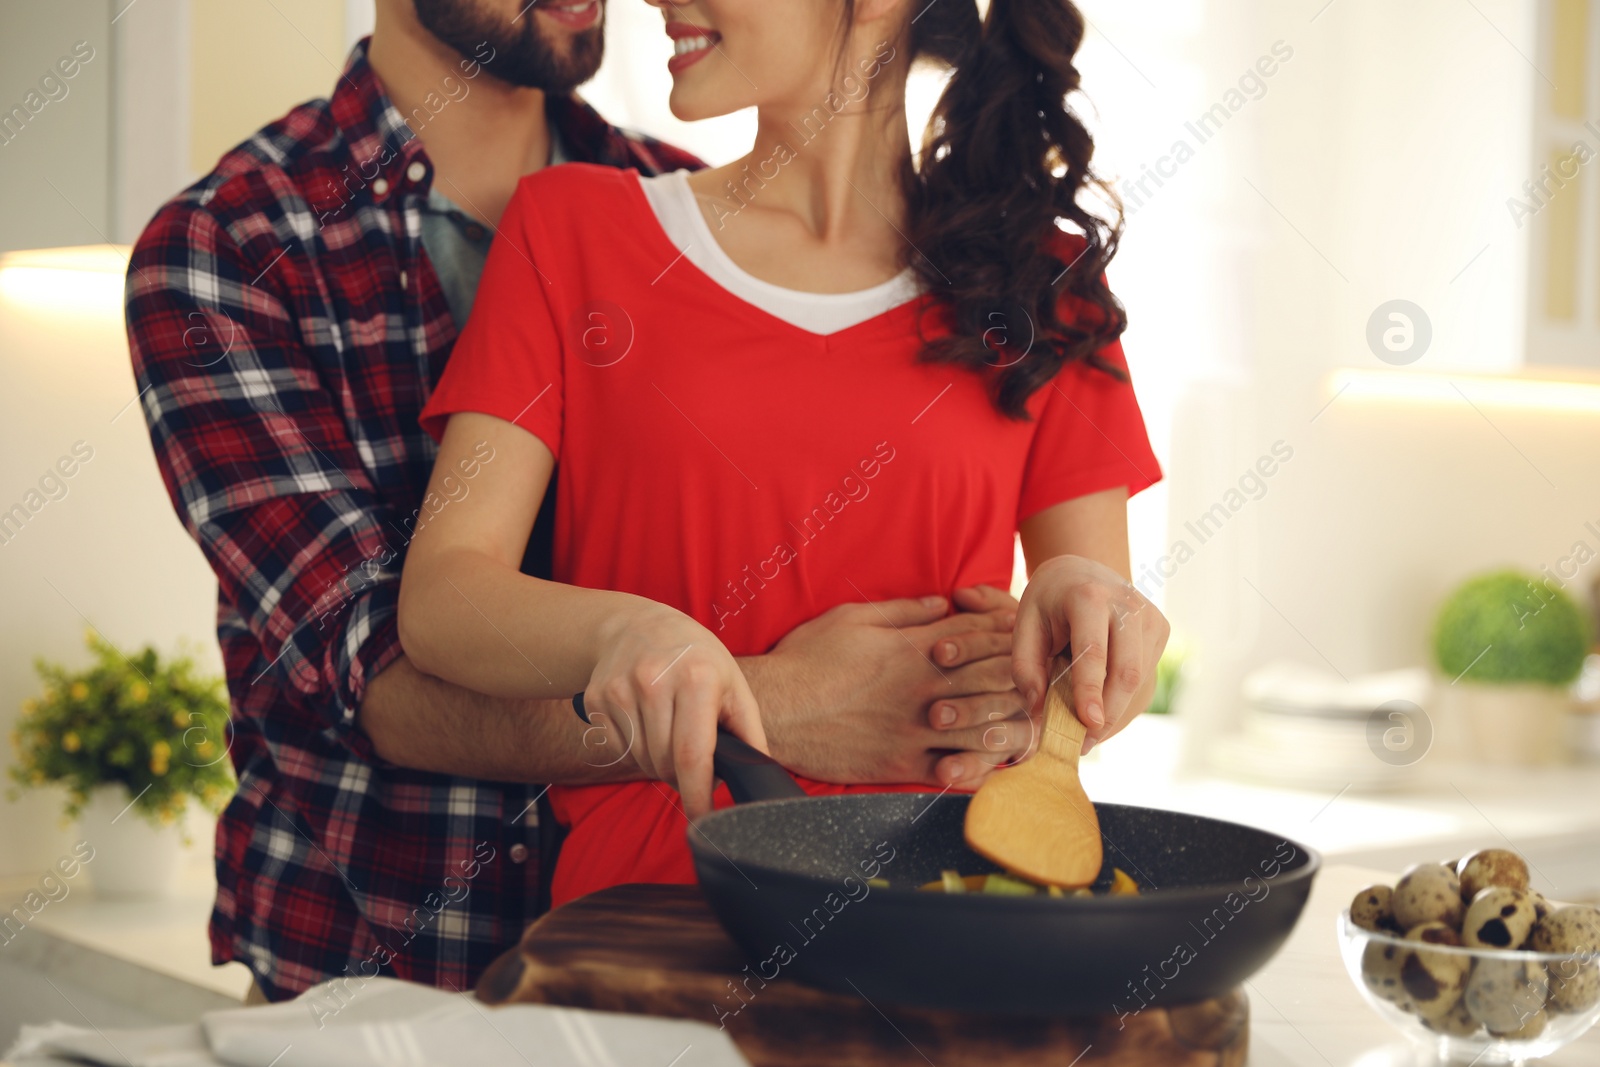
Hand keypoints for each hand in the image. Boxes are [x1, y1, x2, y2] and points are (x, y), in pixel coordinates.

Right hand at [585, 600, 765, 817]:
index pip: (693, 755)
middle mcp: (654, 681)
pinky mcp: (598, 699)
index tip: (704, 821)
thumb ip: (749, 731)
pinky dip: (638, 751)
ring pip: (642, 761)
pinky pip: (621, 749)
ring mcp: (621, 690)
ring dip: (660, 766)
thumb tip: (758, 775)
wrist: (637, 626)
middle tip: (695, 763)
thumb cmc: (696, 657)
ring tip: (672, 736)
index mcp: (696, 679)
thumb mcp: (733, 682)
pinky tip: (648, 724)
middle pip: (666, 764)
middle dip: (683, 778)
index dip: (698, 796)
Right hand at [745, 586, 1029, 788]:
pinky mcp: (901, 765)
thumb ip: (903, 610)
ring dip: (1011, 724)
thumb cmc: (807, 659)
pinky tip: (996, 767)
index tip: (1020, 632)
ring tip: (1028, 725)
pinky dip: (979, 769)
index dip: (1006, 631)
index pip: (978, 634)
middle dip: (1022, 675)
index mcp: (914, 649)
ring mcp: (915, 730)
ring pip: (984, 728)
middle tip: (1040, 677)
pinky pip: (953, 771)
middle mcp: (923, 689)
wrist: (774, 710)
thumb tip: (943, 602)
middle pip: (994, 678)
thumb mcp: (853, 618)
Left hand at [1012, 555, 1168, 749]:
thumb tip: (1038, 710)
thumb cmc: (1049, 601)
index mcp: (1089, 597)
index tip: (1089, 725)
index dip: (1090, 692)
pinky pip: (1145, 679)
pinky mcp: (1161, 631)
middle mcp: (1127, 605)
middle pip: (1126, 672)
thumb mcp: (1024, 624)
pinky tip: (1103, 712)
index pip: (1093, 652)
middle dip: (1108, 714)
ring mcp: (1150, 617)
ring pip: (1139, 681)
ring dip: (1115, 713)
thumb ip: (1025, 667)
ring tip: (1087, 731)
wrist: (1083, 571)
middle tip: (1084, 743)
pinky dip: (1124, 703)